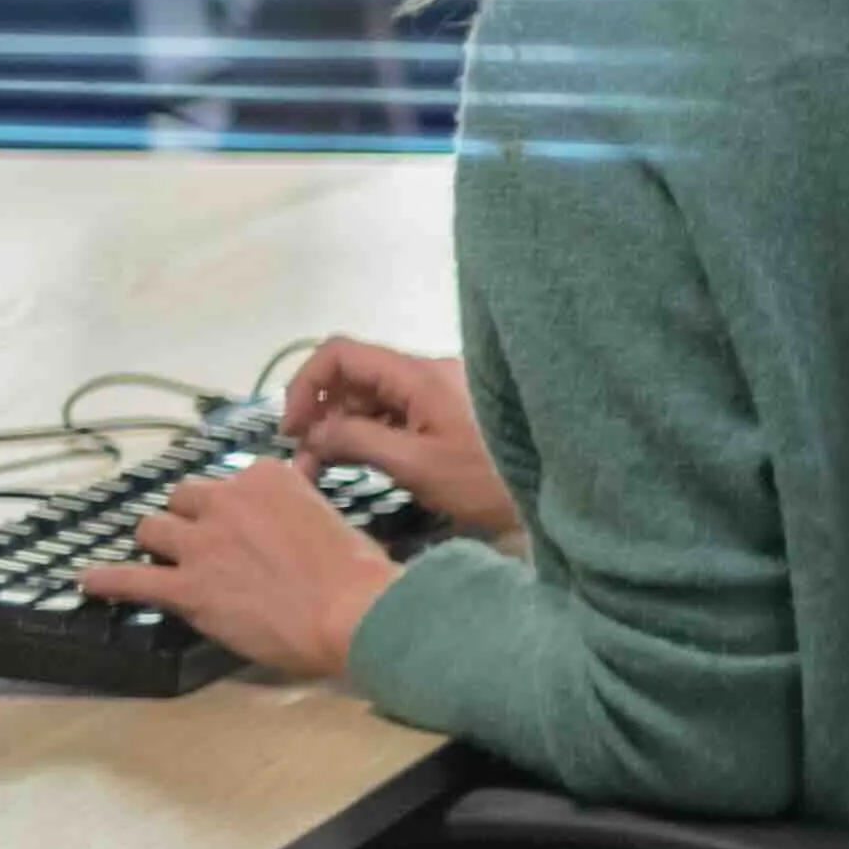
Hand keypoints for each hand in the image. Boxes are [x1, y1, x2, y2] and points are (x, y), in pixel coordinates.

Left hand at [76, 460, 408, 686]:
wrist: (352, 614)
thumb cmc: (358, 570)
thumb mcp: (332, 515)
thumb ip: (300, 498)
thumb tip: (298, 481)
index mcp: (266, 479)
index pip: (231, 479)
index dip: (233, 504)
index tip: (243, 521)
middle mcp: (227, 501)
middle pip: (183, 498)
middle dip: (190, 517)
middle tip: (205, 543)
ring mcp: (201, 545)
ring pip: (151, 530)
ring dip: (158, 544)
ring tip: (164, 561)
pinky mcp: (186, 588)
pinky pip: (130, 581)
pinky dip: (107, 581)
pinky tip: (89, 582)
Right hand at [281, 338, 519, 542]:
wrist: (556, 495)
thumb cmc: (487, 481)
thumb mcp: (416, 464)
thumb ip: (358, 440)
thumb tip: (312, 432)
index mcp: (419, 374)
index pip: (341, 353)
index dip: (305, 385)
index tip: (292, 431)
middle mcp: (428, 373)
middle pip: (354, 378)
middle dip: (320, 415)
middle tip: (306, 465)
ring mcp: (441, 393)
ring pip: (372, 399)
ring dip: (341, 429)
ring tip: (323, 472)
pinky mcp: (450, 415)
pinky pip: (396, 414)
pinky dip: (369, 435)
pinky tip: (358, 464)